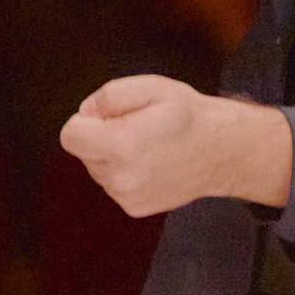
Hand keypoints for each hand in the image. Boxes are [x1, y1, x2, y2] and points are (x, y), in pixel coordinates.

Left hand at [58, 75, 291, 217]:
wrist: (223, 151)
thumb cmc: (190, 116)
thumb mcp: (152, 87)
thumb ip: (110, 95)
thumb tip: (85, 112)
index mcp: (121, 145)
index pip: (70, 136)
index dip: (89, 120)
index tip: (113, 116)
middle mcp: (120, 177)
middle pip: (83, 152)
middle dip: (102, 137)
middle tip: (137, 127)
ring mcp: (127, 197)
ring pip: (98, 169)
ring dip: (113, 156)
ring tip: (148, 145)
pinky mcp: (134, 208)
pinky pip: (113, 184)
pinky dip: (125, 172)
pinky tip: (151, 163)